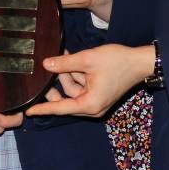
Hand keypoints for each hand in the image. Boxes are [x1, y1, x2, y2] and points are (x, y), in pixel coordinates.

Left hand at [25, 44, 153, 116]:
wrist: (140, 61)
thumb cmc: (117, 61)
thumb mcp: (87, 59)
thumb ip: (64, 63)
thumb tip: (45, 65)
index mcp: (90, 104)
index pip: (60, 108)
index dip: (43, 108)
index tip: (28, 111)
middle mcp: (93, 108)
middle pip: (67, 98)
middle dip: (58, 83)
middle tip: (49, 68)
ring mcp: (97, 102)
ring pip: (74, 91)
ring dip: (69, 75)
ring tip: (65, 57)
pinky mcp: (100, 95)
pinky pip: (82, 87)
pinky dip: (77, 75)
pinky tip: (74, 61)